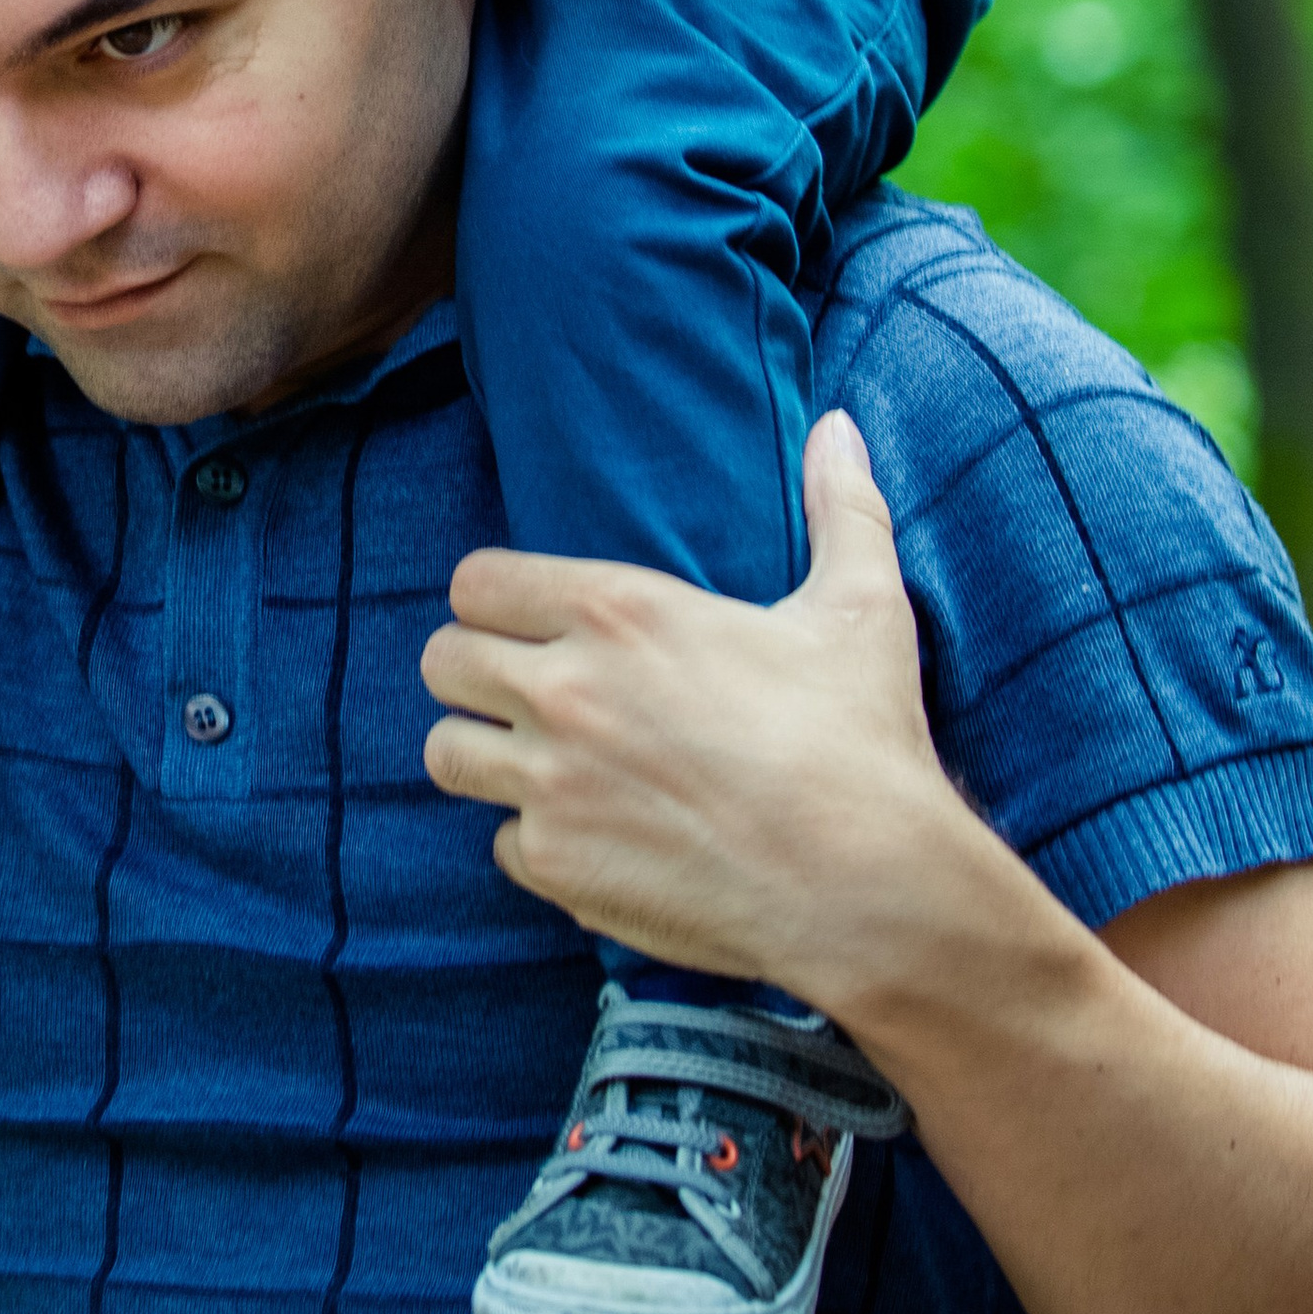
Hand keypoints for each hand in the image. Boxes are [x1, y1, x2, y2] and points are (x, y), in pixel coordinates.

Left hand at [419, 413, 985, 1020]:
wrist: (871, 886)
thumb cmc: (862, 740)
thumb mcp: (860, 607)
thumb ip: (840, 507)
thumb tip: (838, 427)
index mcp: (619, 611)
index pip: (474, 582)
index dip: (498, 602)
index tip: (532, 624)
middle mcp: (565, 690)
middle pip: (441, 662)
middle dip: (477, 675)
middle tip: (531, 695)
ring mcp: (552, 784)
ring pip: (445, 754)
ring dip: (487, 756)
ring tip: (546, 764)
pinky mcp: (559, 867)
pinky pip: (501, 844)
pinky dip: (540, 844)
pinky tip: (598, 838)